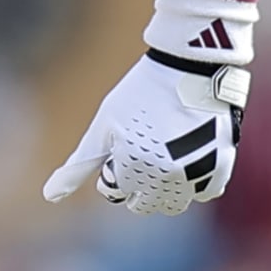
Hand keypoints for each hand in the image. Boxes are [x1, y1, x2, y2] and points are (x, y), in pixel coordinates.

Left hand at [43, 0, 254, 216]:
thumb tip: (49, 197)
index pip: (115, 193)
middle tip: (145, 145)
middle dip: (139, 182)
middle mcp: (165, 178)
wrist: (193, 66)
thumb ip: (78, 166)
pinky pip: (205, 192)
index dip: (115, 167)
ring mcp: (196, 174)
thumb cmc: (140, 93)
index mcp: (132, 168)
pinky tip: (191, 151)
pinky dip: (197, 180)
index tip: (123, 142)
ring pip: (175, 203)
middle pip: (145, 204)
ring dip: (168, 186)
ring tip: (168, 148)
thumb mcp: (104, 127)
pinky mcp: (221, 167)